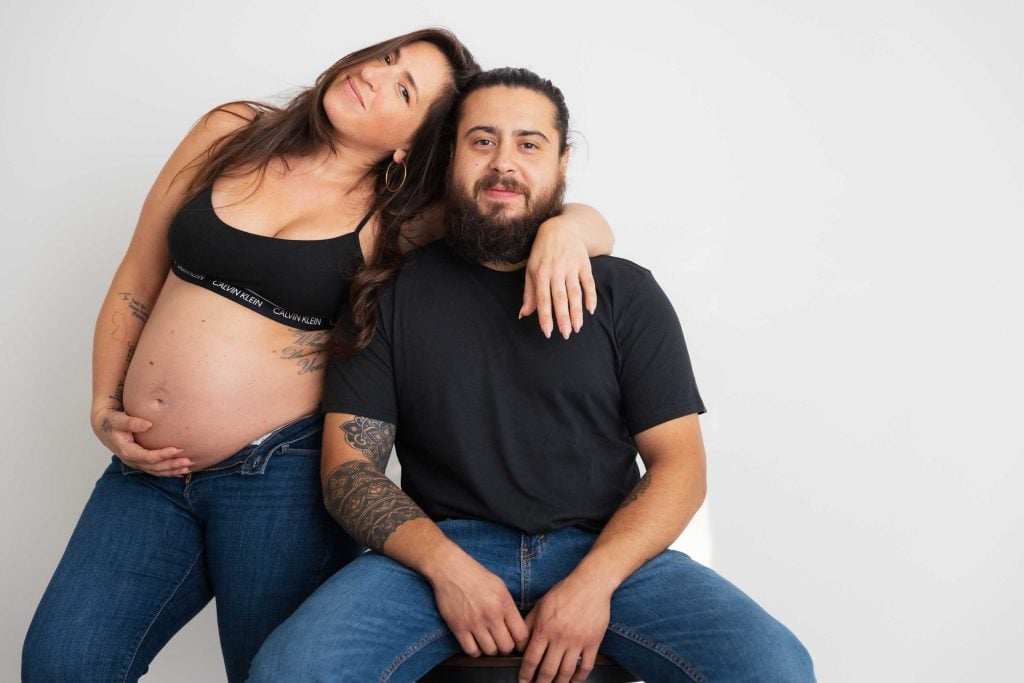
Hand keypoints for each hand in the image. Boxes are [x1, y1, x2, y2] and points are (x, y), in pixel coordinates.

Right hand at [92, 407, 189, 476]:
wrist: (105, 427)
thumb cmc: (113, 421)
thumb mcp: (119, 420)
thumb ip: (132, 423)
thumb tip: (148, 424)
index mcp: (127, 451)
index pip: (147, 457)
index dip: (162, 455)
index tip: (176, 449)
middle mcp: (132, 460)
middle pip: (154, 467)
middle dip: (171, 465)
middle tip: (187, 461)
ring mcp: (137, 462)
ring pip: (156, 471)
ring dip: (172, 470)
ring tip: (187, 467)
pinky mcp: (141, 461)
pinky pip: (156, 470)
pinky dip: (168, 471)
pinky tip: (180, 472)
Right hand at [430, 553, 529, 656]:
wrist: (451, 570)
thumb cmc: (476, 576)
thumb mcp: (500, 587)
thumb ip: (509, 607)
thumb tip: (517, 627)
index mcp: (504, 604)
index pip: (521, 635)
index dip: (522, 642)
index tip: (517, 642)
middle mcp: (491, 615)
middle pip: (506, 647)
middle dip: (506, 647)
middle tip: (501, 642)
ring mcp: (474, 623)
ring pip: (490, 651)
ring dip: (491, 649)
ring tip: (488, 641)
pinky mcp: (458, 627)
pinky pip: (471, 651)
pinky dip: (475, 651)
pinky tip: (475, 643)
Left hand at [519, 576, 611, 682]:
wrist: (590, 584)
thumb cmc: (565, 591)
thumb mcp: (541, 604)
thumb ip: (529, 622)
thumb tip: (521, 640)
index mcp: (545, 628)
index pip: (532, 658)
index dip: (526, 674)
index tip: (523, 681)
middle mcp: (560, 638)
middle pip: (548, 670)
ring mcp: (577, 642)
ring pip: (566, 672)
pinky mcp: (593, 643)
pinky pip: (586, 666)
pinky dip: (579, 678)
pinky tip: (574, 681)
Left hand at [521, 217, 596, 339]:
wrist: (560, 227)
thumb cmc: (542, 252)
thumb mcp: (531, 269)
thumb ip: (529, 293)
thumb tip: (523, 314)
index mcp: (540, 273)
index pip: (543, 299)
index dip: (545, 317)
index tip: (548, 333)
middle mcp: (556, 270)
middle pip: (560, 298)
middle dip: (563, 318)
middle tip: (565, 335)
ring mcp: (571, 266)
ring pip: (575, 292)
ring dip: (577, 311)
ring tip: (577, 327)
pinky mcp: (584, 263)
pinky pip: (589, 282)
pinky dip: (591, 296)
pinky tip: (590, 310)